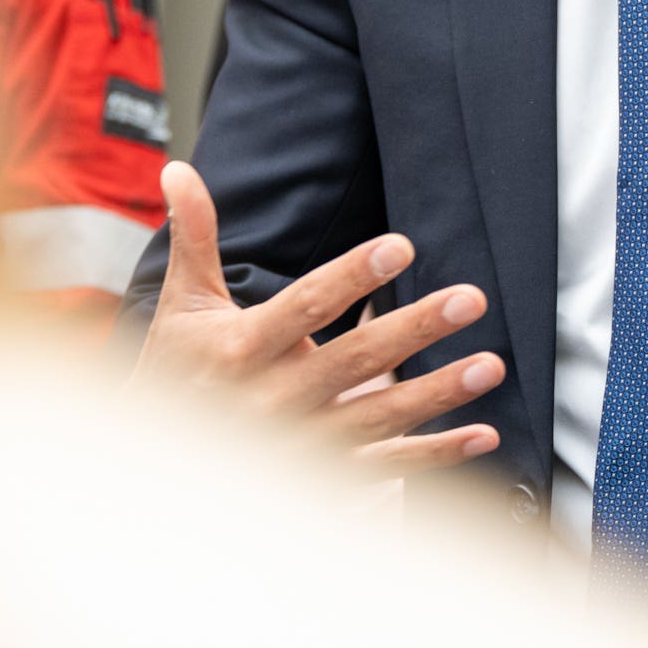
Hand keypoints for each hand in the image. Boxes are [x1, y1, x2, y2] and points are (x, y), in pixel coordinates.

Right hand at [134, 161, 503, 471]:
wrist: (158, 463)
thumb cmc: (175, 372)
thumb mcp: (181, 304)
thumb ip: (193, 238)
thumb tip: (179, 172)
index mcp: (240, 351)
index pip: (304, 307)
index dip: (352, 276)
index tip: (399, 247)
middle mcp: (273, 401)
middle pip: (354, 361)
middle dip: (415, 330)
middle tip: (471, 298)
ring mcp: (301, 443)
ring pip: (378, 417)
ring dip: (438, 393)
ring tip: (489, 365)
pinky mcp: (321, 475)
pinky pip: (386, 466)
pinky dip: (436, 454)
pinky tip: (481, 434)